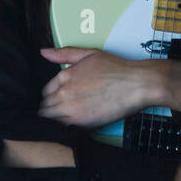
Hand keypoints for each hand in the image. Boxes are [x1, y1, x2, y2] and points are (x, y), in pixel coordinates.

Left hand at [37, 47, 160, 127]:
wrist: (136, 84)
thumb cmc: (116, 68)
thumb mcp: (90, 54)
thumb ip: (64, 53)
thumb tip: (43, 52)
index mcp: (65, 76)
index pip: (45, 91)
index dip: (50, 96)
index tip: (57, 99)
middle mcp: (64, 93)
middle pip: (45, 107)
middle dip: (49, 108)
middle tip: (60, 110)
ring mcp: (71, 109)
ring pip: (50, 119)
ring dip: (54, 119)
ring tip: (64, 119)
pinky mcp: (81, 123)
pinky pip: (62, 128)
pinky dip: (63, 127)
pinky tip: (71, 124)